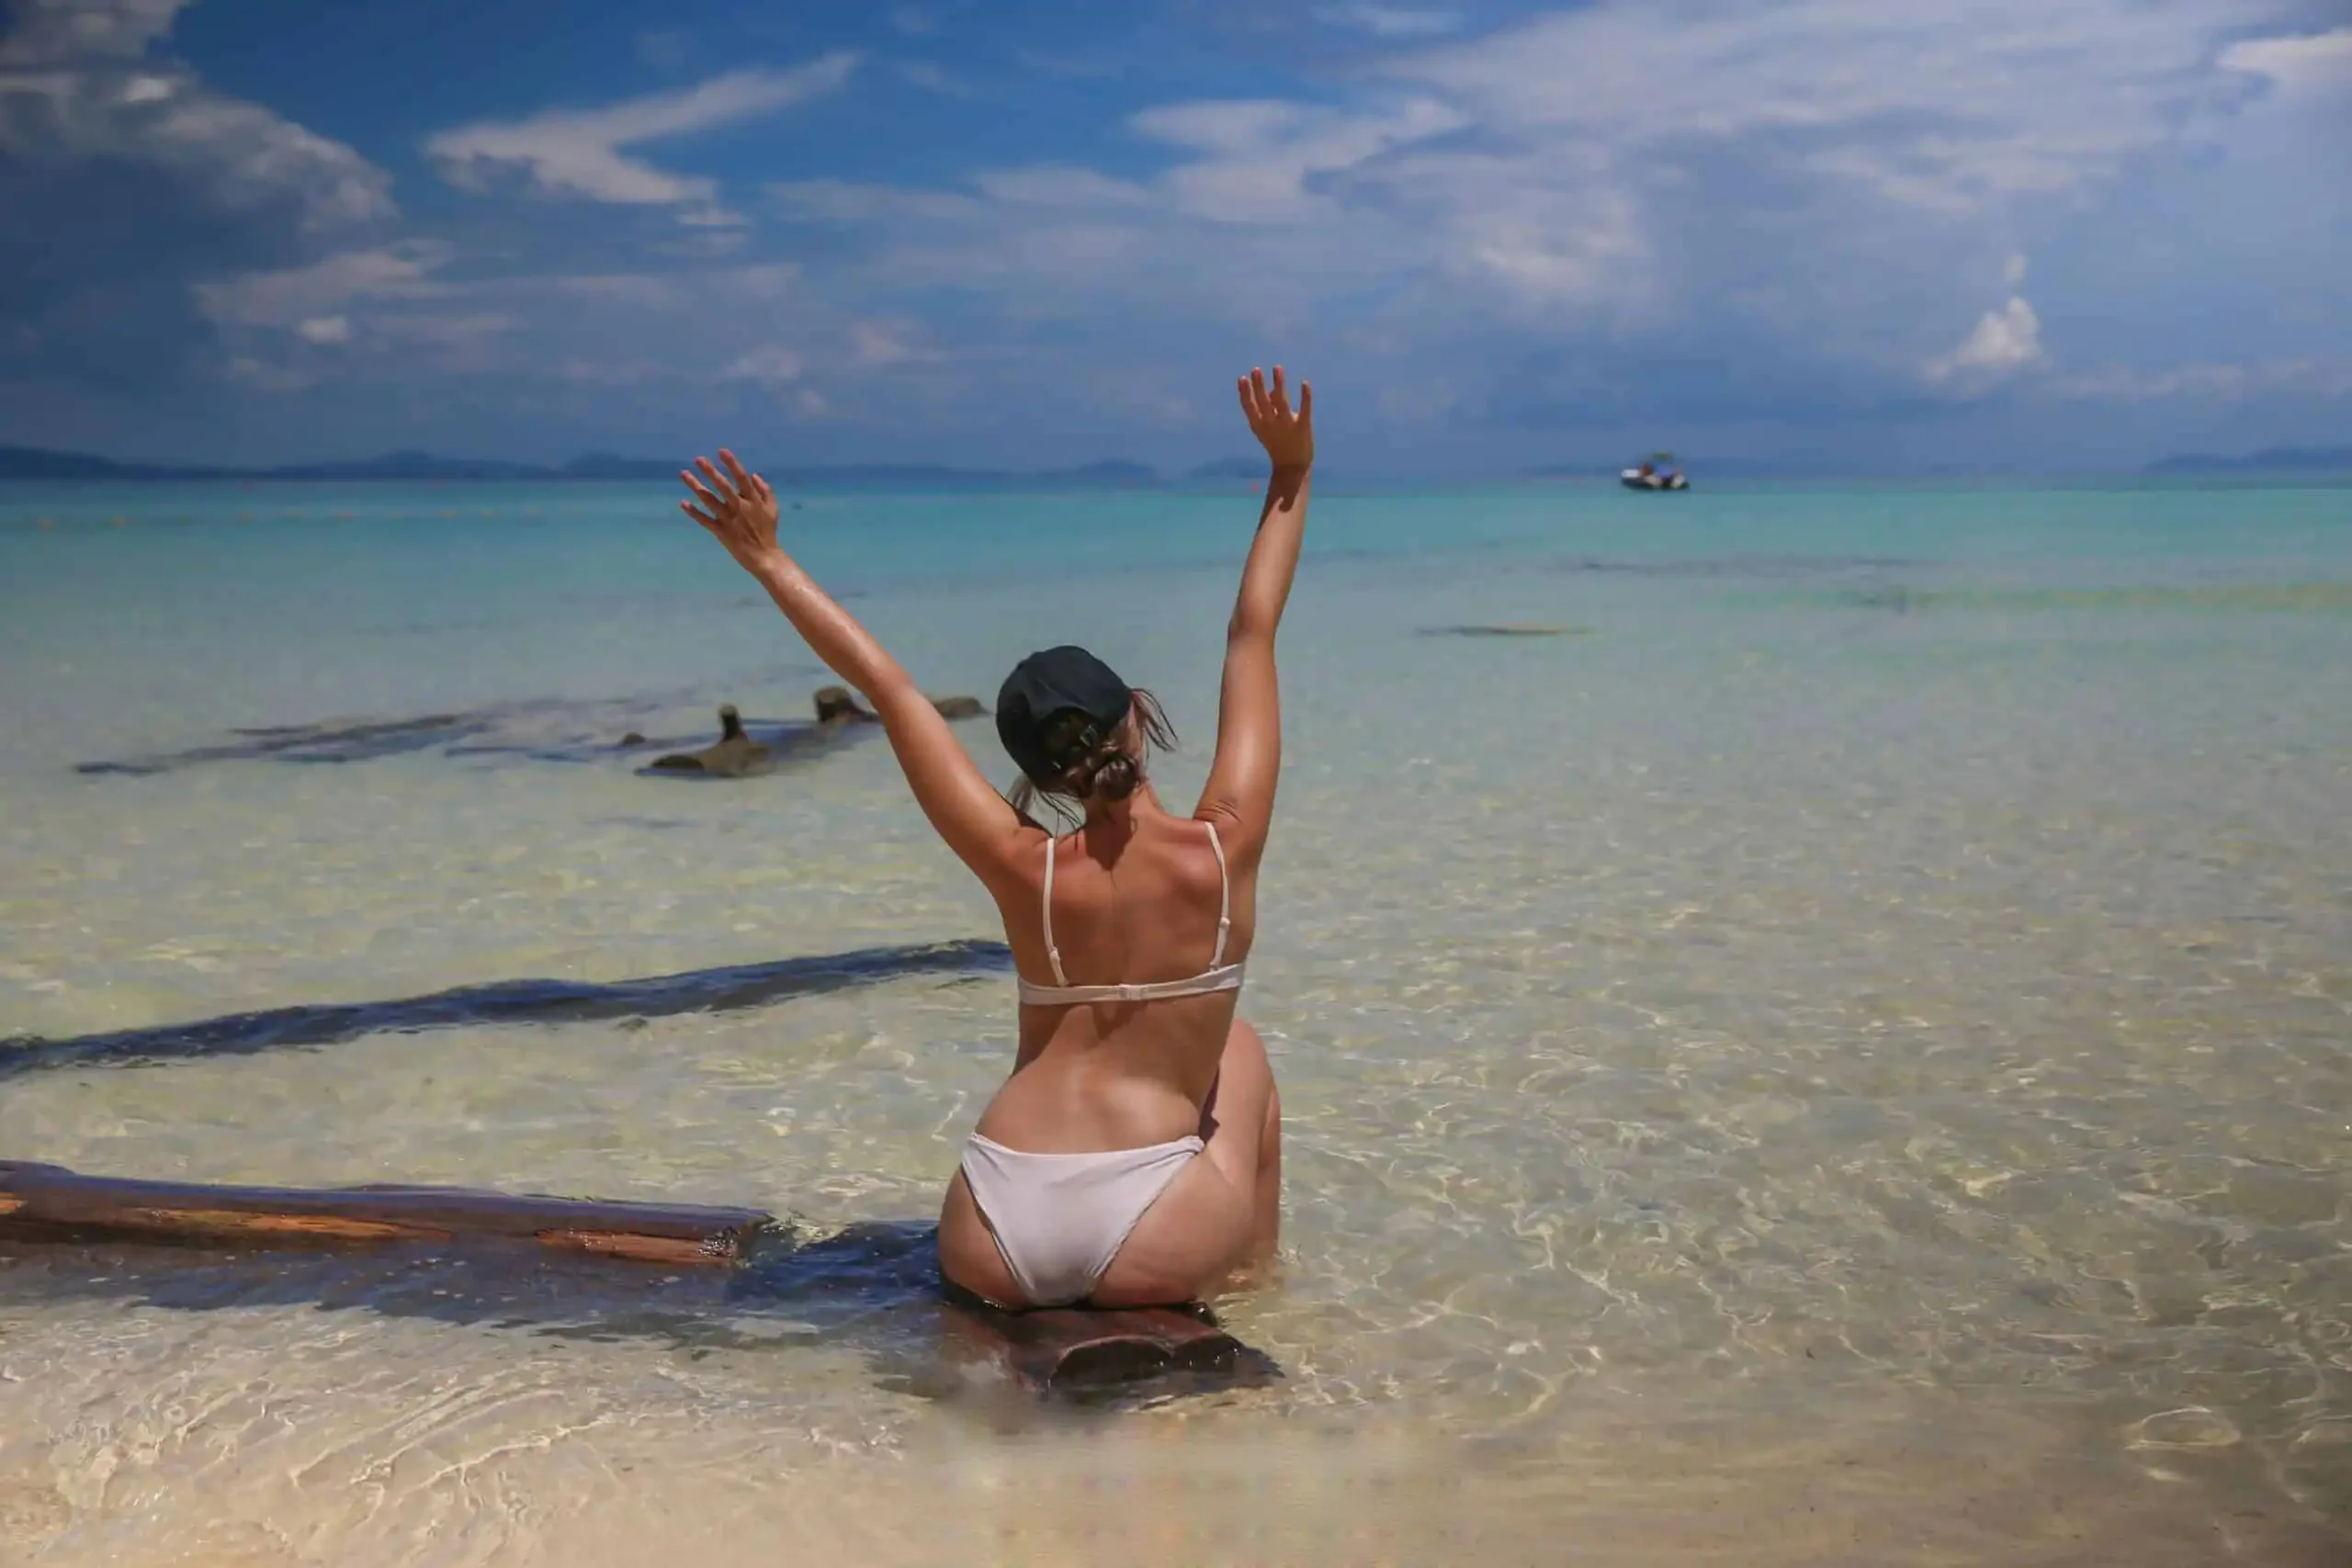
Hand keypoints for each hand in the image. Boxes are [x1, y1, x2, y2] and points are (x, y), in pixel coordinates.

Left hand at [679, 450, 782, 571]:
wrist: (763, 557)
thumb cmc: (768, 531)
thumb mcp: (773, 509)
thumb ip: (765, 491)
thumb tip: (754, 475)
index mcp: (753, 500)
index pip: (741, 478)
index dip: (731, 464)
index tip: (721, 451)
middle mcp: (739, 507)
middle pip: (723, 486)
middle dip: (710, 472)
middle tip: (698, 459)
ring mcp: (728, 519)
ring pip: (710, 500)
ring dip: (696, 487)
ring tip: (684, 474)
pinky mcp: (720, 532)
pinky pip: (705, 520)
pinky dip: (694, 512)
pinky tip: (683, 503)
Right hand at [1237, 365, 1312, 471]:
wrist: (1292, 468)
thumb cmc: (1277, 445)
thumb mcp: (1266, 429)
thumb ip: (1267, 410)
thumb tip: (1270, 391)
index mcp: (1259, 425)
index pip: (1248, 407)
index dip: (1244, 393)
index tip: (1242, 378)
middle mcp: (1271, 424)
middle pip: (1263, 401)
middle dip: (1259, 385)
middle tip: (1256, 369)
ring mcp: (1287, 425)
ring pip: (1281, 401)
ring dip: (1278, 384)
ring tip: (1277, 368)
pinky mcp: (1303, 426)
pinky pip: (1305, 409)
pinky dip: (1305, 396)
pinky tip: (1304, 383)